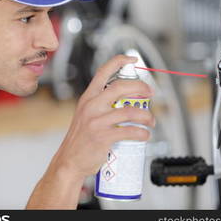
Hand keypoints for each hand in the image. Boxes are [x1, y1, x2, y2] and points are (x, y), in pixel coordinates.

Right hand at [49, 55, 154, 180]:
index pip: (102, 72)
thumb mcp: (86, 116)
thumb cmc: (80, 140)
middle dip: (140, 87)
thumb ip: (101, 106)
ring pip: (129, 111)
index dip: (118, 61)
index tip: (132, 58)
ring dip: (146, 116)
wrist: (69, 161)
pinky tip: (145, 135)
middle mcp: (91, 106)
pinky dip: (142, 133)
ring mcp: (96, 121)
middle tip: (150, 93)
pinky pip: (129, 131)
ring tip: (151, 121)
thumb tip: (126, 102)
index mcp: (88, 98)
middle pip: (120, 87)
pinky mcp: (102, 136)